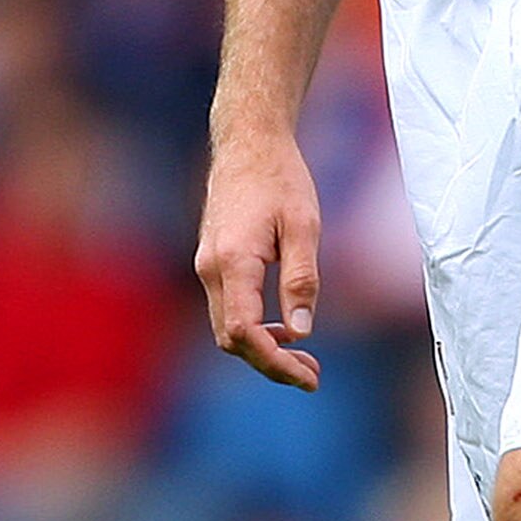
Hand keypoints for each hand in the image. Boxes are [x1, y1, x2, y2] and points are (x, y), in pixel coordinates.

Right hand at [195, 132, 323, 389]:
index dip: (276, 363)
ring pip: (226, 327)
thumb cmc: (280, 178)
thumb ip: (301, 280)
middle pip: (231, 339)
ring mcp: (207, 266)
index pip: (244, 333)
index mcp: (233, 262)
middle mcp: (210, 269)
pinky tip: (284, 329)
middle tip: (313, 374)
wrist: (247, 143)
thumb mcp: (303, 226)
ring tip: (305, 358)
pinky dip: (253, 329)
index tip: (309, 377)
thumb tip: (301, 333)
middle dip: (271, 364)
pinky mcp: (212, 262)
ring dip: (262, 349)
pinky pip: (228, 309)